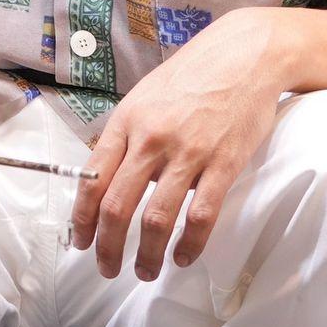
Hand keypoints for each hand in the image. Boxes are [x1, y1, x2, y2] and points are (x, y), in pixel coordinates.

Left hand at [70, 11, 291, 281]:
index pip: (92, 179)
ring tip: (144, 271)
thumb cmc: (193, 75)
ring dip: (146, 255)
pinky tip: (183, 256)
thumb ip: (126, 135)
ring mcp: (188, 152)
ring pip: (156, 218)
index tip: (81, 241)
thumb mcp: (145, 96)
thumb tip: (105, 174)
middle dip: (107, 246)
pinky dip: (189, 244)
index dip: (82, 218)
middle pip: (117, 206)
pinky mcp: (223, 163)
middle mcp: (151, 139)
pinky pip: (201, 216)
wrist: (245, 54)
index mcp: (127, 122)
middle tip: (107, 268)